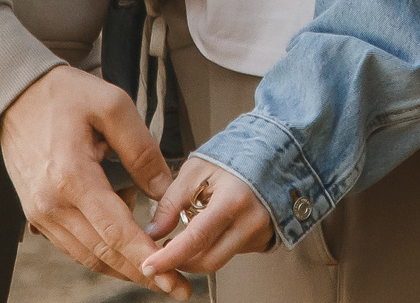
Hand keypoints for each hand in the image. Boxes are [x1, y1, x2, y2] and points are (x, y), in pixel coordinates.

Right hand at [0, 67, 189, 297]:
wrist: (16, 94)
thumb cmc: (65, 95)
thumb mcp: (113, 106)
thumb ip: (142, 151)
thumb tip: (165, 192)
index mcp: (72, 177)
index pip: (115, 232)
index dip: (147, 258)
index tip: (174, 278)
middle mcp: (51, 203)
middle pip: (103, 253)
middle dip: (142, 273)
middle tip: (176, 286)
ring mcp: (40, 212)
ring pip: (87, 256)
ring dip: (122, 269)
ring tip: (157, 273)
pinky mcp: (37, 213)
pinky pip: (73, 245)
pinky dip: (102, 254)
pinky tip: (125, 250)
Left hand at [141, 155, 276, 278]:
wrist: (269, 153)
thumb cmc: (232, 157)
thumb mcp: (195, 171)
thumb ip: (171, 202)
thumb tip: (154, 232)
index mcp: (233, 200)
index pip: (197, 239)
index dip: (170, 257)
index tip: (150, 266)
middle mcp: (252, 221)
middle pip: (209, 260)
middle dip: (182, 261)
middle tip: (165, 249)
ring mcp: (262, 233)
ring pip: (221, 259)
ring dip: (199, 253)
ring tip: (191, 228)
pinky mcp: (265, 239)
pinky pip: (233, 252)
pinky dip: (216, 246)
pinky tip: (215, 226)